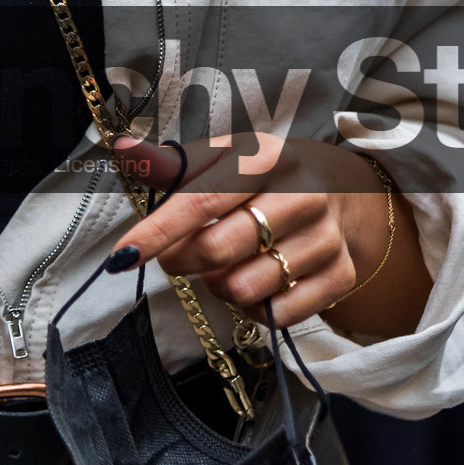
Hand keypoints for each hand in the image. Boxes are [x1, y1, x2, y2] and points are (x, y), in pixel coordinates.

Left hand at [112, 135, 428, 339]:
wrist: (342, 192)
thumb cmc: (263, 175)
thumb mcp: (223, 158)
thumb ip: (171, 163)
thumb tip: (123, 149)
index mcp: (267, 158)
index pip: (202, 201)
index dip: (157, 232)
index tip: (122, 256)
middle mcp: (304, 195)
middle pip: (219, 251)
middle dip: (182, 261)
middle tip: (177, 256)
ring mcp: (326, 238)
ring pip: (244, 289)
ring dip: (219, 285)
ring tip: (226, 264)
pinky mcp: (341, 275)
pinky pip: (276, 315)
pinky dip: (253, 308)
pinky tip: (256, 282)